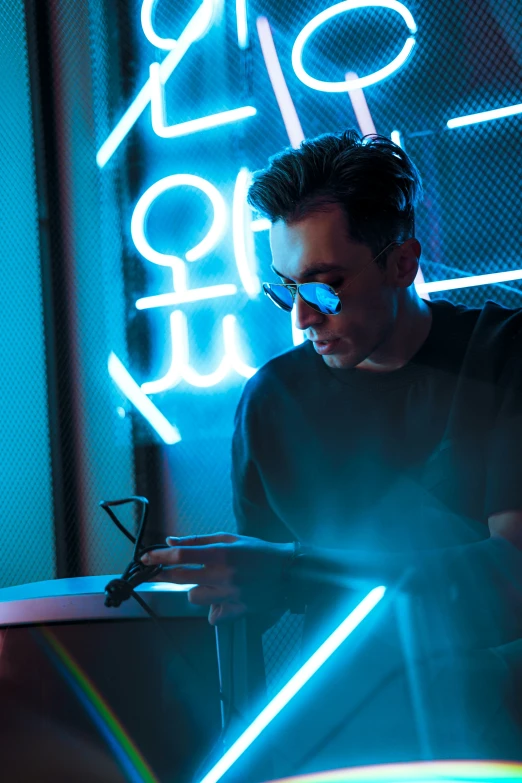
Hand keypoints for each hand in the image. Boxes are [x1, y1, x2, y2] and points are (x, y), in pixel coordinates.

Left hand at [141, 533, 292, 624]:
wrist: (288, 571)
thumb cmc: (259, 551)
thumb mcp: (230, 538)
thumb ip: (199, 540)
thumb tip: (171, 542)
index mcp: (221, 553)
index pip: (181, 556)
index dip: (159, 557)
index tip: (146, 559)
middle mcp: (223, 575)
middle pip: (180, 578)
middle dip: (167, 574)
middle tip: (164, 571)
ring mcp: (230, 595)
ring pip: (194, 597)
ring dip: (195, 589)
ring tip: (209, 582)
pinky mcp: (237, 610)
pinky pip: (212, 616)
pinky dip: (213, 609)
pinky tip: (222, 598)